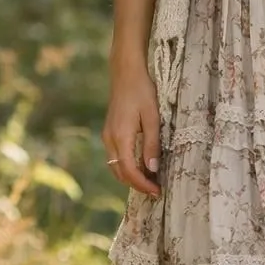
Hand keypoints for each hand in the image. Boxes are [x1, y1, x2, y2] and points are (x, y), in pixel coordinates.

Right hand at [101, 61, 160, 197]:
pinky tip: (141, 165)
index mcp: (120, 137)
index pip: (129, 171)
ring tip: (150, 181)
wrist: (126, 73)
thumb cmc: (142, 91)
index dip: (142, 184)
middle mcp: (110, 139)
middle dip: (137, 184)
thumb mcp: (152, 117)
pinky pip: (115, 157)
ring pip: (116, 167)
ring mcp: (107, 136)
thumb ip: (152, 144)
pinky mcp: (109, 132)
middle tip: (155, 190)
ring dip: (131, 177)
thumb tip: (153, 169)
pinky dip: (126, 166)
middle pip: (120, 173)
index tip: (157, 191)